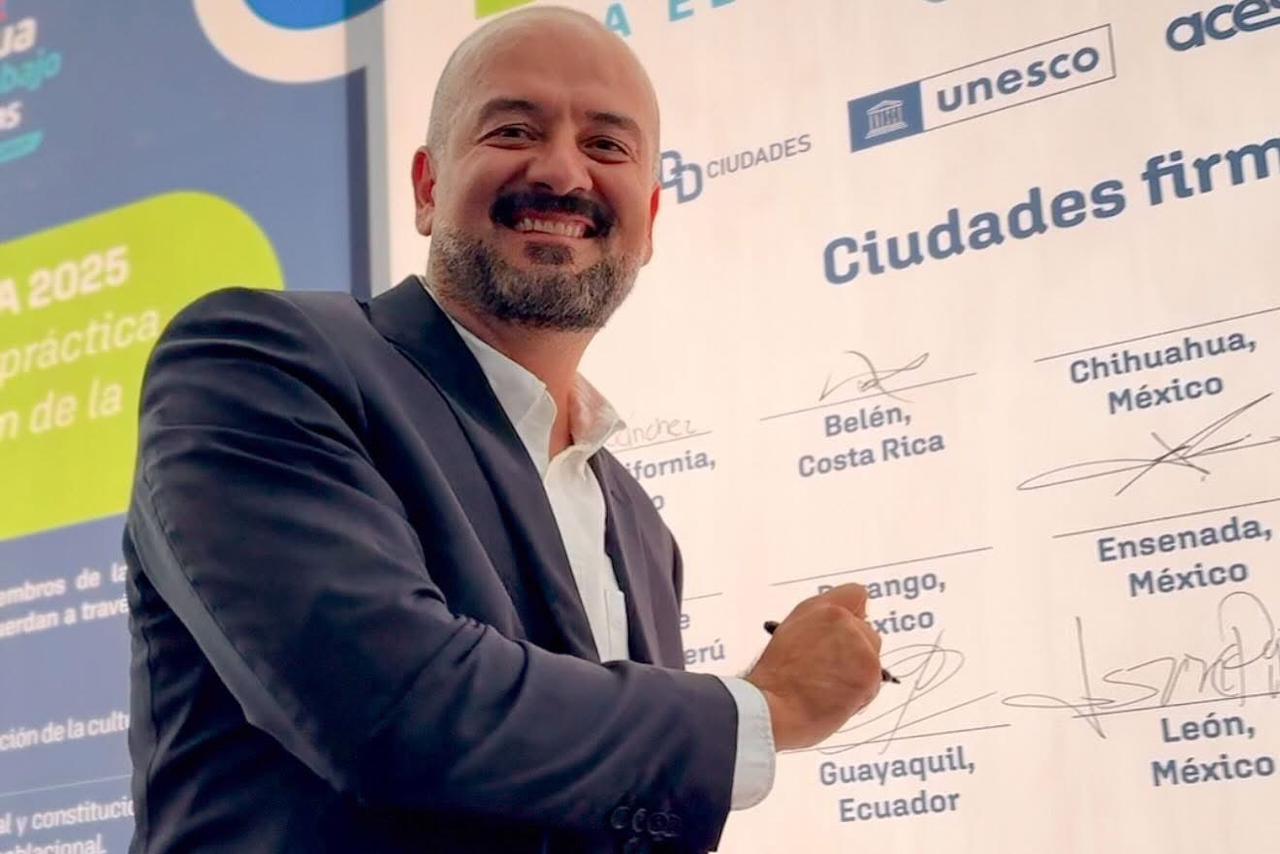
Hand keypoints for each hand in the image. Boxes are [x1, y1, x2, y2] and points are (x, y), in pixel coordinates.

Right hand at [744, 584, 882, 750]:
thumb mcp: (789, 633)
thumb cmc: (774, 678)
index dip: (853, 614)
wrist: (772, 706)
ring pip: (872, 659)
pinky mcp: (870, 674)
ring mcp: (860, 647)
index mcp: (821, 609)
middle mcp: (844, 622)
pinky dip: (860, 695)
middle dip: (856, 651)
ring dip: (858, 674)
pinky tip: (835, 700)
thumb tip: (838, 631)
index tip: (849, 628)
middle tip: (832, 669)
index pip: (856, 594)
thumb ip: (819, 625)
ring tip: (829, 688)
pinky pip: (874, 684)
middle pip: (868, 632)